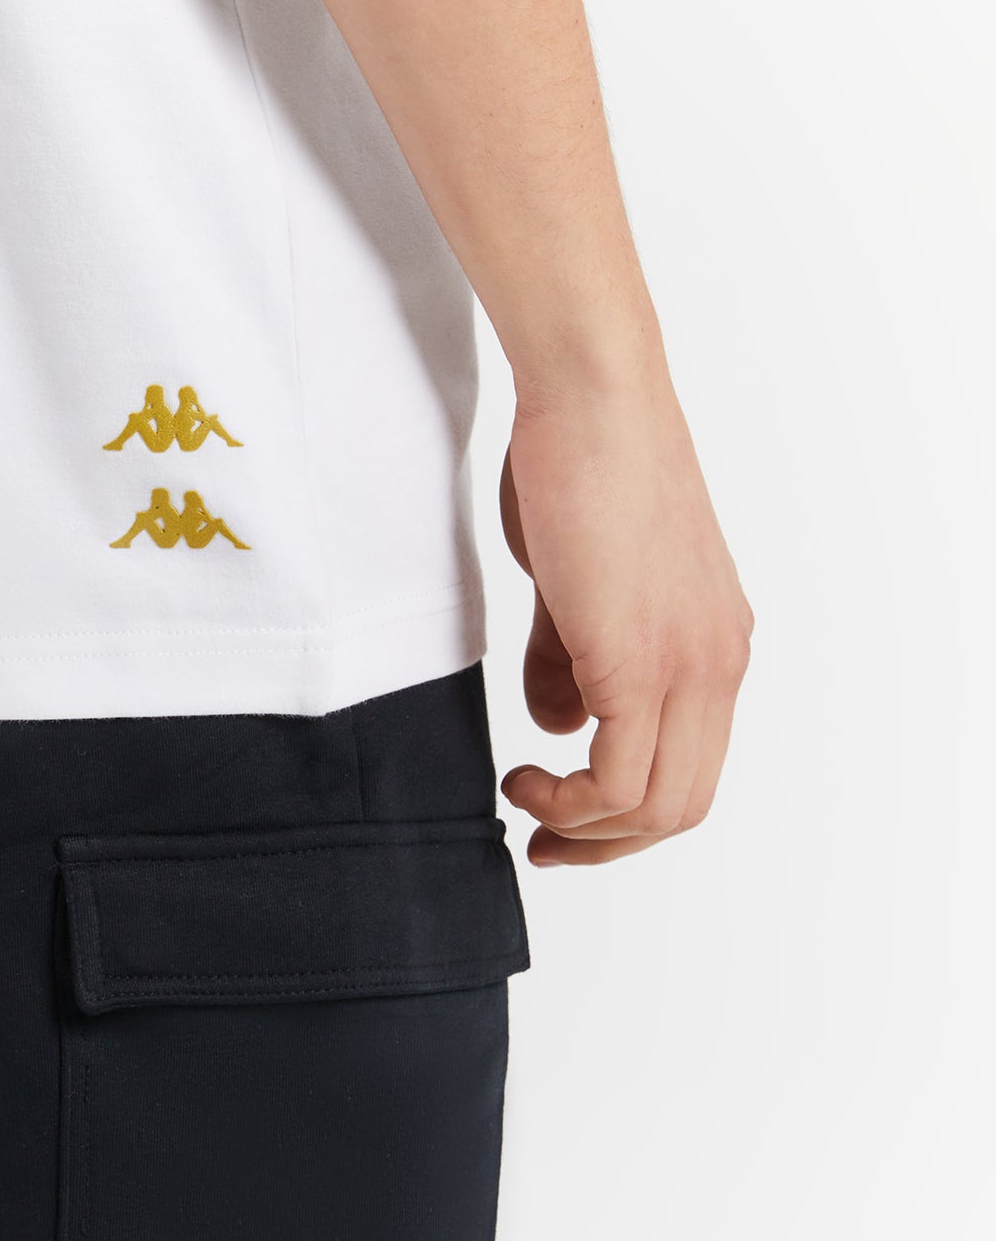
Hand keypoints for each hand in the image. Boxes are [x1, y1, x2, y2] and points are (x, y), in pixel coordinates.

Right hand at [498, 366, 752, 865]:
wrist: (594, 398)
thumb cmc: (579, 466)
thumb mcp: (576, 585)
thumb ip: (571, 659)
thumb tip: (562, 726)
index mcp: (714, 645)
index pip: (691, 768)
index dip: (624, 812)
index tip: (558, 810)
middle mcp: (718, 663)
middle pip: (682, 805)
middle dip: (605, 842)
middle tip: (539, 839)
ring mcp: (689, 665)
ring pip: (656, 805)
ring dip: (582, 826)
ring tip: (523, 797)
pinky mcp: (640, 661)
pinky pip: (619, 777)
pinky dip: (571, 800)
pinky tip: (525, 771)